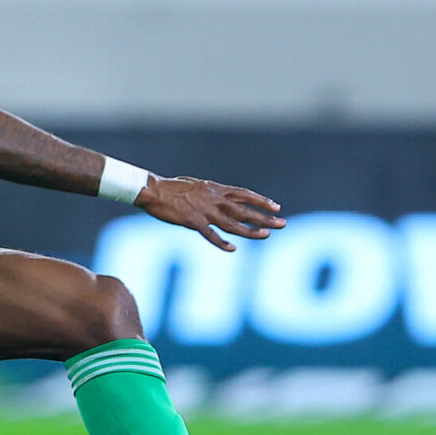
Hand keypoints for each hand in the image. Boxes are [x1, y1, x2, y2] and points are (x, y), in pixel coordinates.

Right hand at [136, 176, 284, 250]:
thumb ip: (210, 192)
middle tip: (282, 223)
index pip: (245, 194)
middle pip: (245, 210)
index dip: (261, 201)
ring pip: (233, 223)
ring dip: (251, 230)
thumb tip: (219, 196)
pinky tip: (232, 249)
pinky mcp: (192, 221)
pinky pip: (210, 235)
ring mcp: (204, 211)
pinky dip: (221, 242)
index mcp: (215, 189)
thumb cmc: (172, 187)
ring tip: (266, 234)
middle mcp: (214, 199)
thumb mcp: (196, 185)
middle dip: (265, 217)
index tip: (276, 207)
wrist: (153, 190)